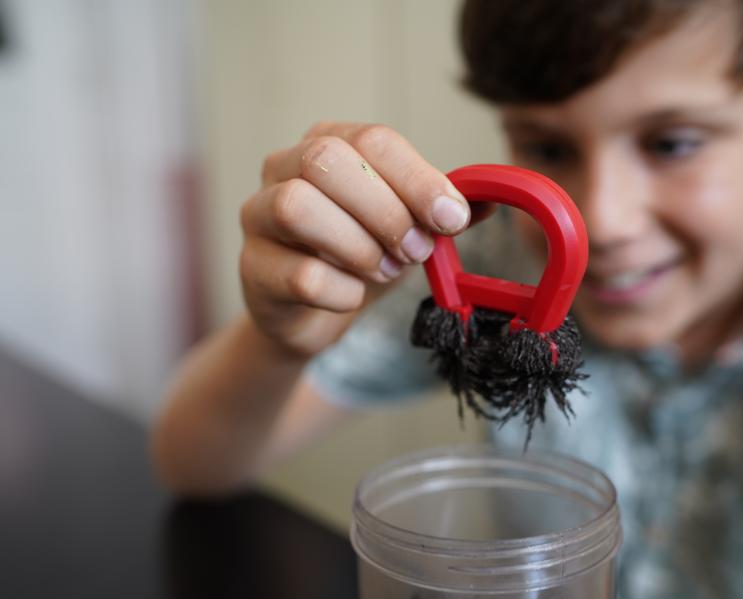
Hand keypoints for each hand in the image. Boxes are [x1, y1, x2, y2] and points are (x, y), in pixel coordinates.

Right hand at [239, 122, 471, 357]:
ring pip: (298, 207)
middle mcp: (283, 167)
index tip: (451, 218)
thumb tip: (491, 201)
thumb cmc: (359, 257)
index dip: (417, 179)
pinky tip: (352, 297)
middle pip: (328, 161)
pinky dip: (342, 292)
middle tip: (416, 250)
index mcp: (328, 142)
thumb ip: (442, 211)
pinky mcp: (252, 267)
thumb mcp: (407, 227)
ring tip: (384, 270)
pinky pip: (299, 274)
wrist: (311, 314)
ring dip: (359, 246)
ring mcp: (257, 215)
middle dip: (386, 210)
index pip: (373, 140)